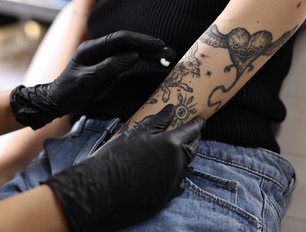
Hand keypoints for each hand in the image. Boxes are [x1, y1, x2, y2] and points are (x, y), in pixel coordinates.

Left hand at [10, 30, 165, 128]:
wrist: (56, 101)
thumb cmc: (69, 91)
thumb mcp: (89, 80)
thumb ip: (110, 66)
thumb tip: (133, 55)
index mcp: (92, 48)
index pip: (121, 39)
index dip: (141, 41)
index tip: (159, 46)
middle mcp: (99, 49)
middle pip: (128, 43)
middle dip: (149, 46)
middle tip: (169, 52)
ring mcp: (103, 56)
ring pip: (129, 50)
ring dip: (148, 53)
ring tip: (166, 56)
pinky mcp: (106, 65)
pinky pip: (126, 59)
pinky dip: (140, 59)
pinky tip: (152, 60)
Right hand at [44, 105, 205, 231]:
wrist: (104, 185)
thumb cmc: (119, 154)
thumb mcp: (138, 132)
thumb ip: (158, 120)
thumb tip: (171, 109)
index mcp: (172, 144)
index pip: (191, 131)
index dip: (197, 124)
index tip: (201, 120)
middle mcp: (177, 163)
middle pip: (193, 150)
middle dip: (194, 140)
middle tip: (193, 134)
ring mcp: (173, 181)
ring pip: (187, 167)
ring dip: (187, 158)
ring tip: (182, 152)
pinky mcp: (167, 196)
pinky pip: (179, 183)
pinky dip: (179, 175)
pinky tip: (172, 172)